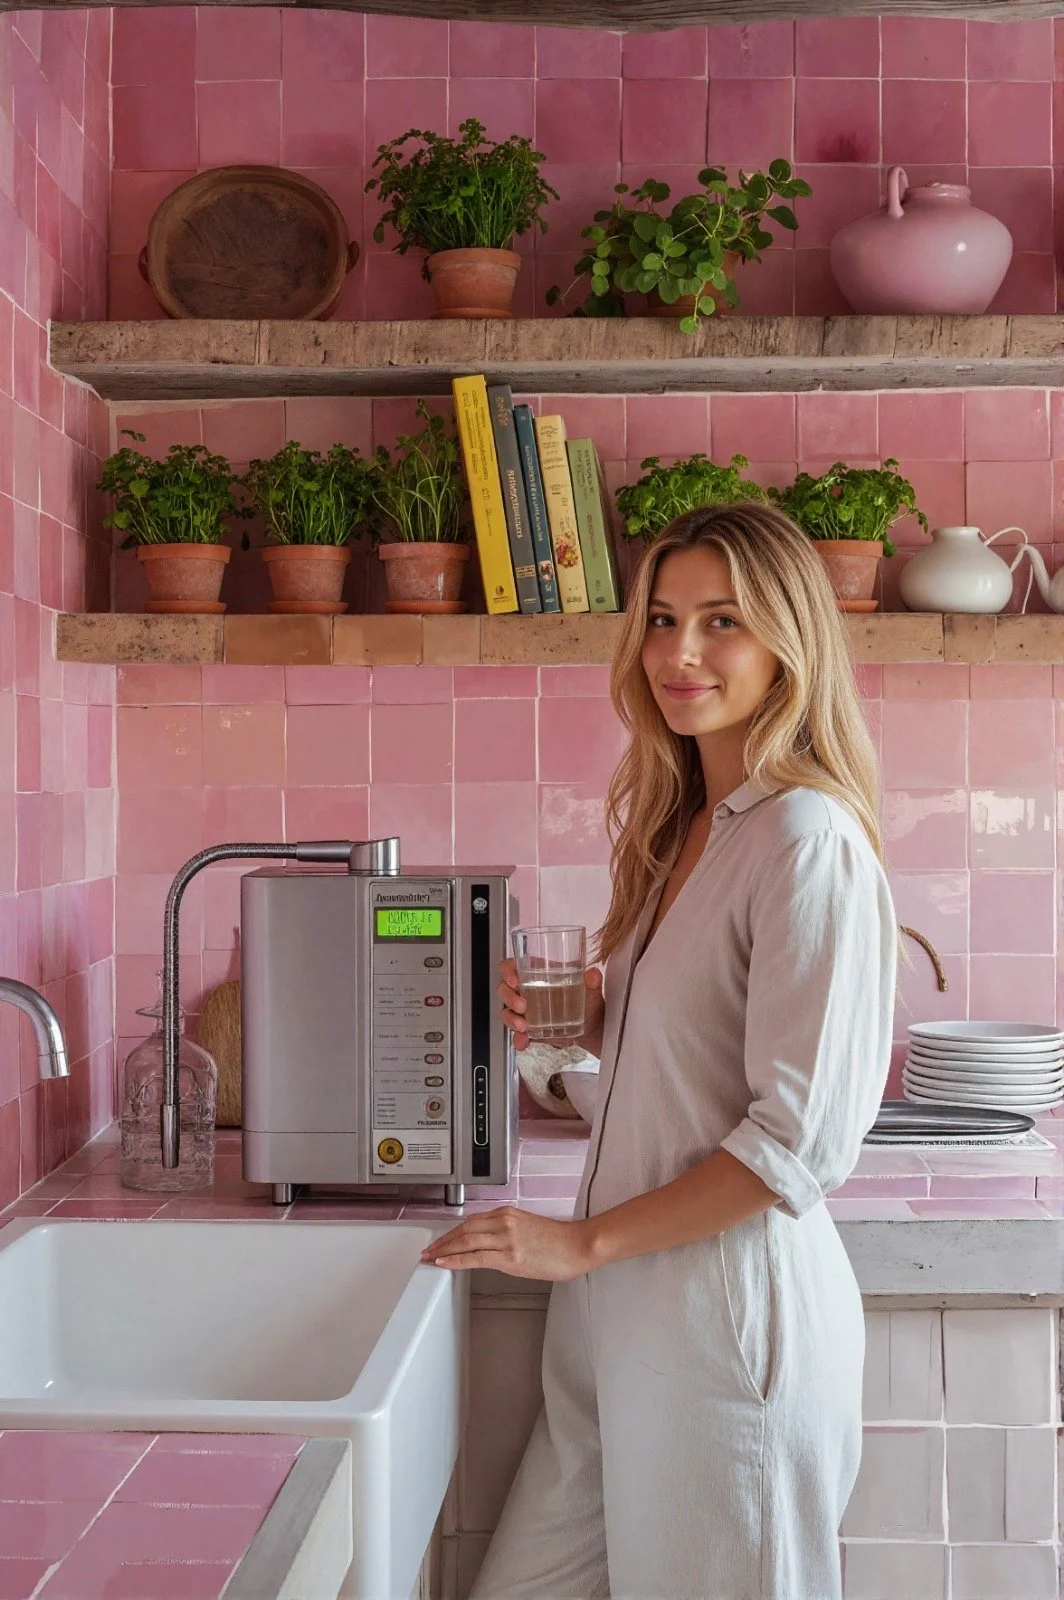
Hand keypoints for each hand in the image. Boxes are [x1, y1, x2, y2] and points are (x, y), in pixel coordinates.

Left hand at [420, 1206, 597, 1280]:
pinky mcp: (510, 1256)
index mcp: (507, 1213)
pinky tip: (445, 1263)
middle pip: (464, 1229)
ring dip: (444, 1250)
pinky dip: (456, 1259)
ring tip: (431, 1257)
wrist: (578, 1245)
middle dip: (443, 1241)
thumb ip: (505, 1233)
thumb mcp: (527, 1229)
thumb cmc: (558, 1241)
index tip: (441, 1240)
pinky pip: (475, 1257)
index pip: (471, 1221)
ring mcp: (506, 1238)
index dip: (452, 1232)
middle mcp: (504, 1222)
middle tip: (428, 1250)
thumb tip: (488, 1246)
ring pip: (466, 1241)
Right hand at [498, 959, 605, 1056]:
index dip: (507, 971)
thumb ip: (592, 982)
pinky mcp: (528, 1028)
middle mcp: (526, 990)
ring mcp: (525, 1010)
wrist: (592, 1027)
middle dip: (509, 998)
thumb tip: (593, 974)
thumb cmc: (587, 1001)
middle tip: (523, 1007)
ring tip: (524, 1027)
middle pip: (504, 989)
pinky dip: (518, 1038)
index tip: (515, 980)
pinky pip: (516, 1033)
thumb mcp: (591, 990)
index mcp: (537, 974)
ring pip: (506, 1010)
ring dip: (511, 1019)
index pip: (511, 966)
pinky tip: (523, 1042)